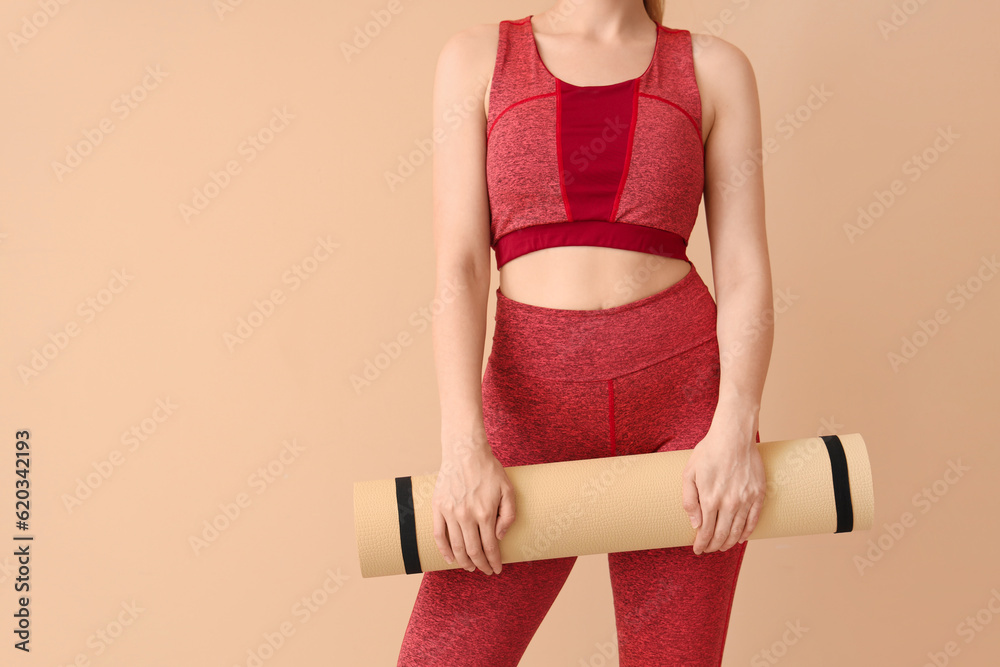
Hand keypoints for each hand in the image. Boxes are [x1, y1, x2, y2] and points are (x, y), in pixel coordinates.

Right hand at [431, 442, 515, 574]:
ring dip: (464, 562)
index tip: (497, 569)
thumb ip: (508, 515)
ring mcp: (450, 512)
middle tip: (486, 571)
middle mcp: (467, 516)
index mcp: (486, 513)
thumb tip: (499, 536)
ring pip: (456, 547)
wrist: (465, 451)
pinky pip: (438, 535)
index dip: (494, 562)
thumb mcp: (508, 490)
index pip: (490, 547)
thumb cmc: (489, 470)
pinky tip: (450, 559)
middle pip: (473, 551)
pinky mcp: (438, 507)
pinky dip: (444, 550)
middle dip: (481, 565)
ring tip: (470, 567)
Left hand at [681, 427, 765, 553]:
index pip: (706, 531)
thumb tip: (695, 524)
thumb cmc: (708, 453)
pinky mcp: (758, 495)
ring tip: (722, 547)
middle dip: (713, 546)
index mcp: (710, 499)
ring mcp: (746, 500)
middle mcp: (729, 503)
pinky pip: (754, 520)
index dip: (701, 544)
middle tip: (708, 550)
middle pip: (721, 535)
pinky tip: (740, 538)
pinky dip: (747, 533)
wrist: (734, 437)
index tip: (697, 550)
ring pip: (738, 531)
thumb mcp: (689, 474)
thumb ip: (689, 501)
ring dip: (729, 543)